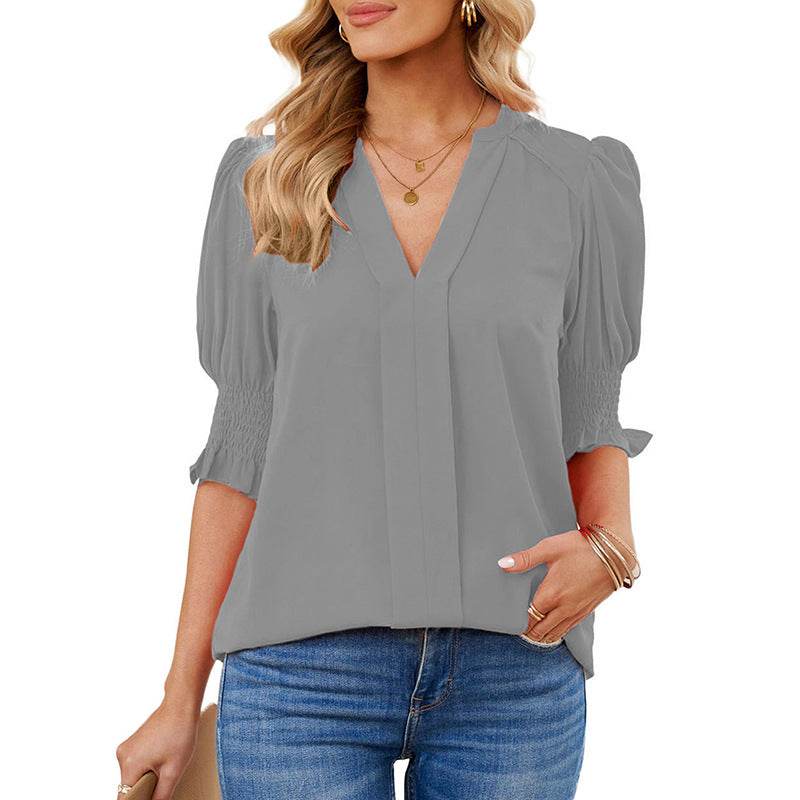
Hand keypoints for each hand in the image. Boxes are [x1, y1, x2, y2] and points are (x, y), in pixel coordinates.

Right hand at [115, 699, 198, 799]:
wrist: (180, 705)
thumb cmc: (180, 733)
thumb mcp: (174, 770)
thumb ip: (161, 795)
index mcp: (129, 765)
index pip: (125, 798)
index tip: (151, 798)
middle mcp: (122, 756)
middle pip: (128, 787)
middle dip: (143, 791)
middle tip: (162, 783)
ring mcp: (126, 748)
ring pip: (132, 775)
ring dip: (145, 778)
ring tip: (164, 767)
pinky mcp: (132, 742)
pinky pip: (135, 764)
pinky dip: (145, 768)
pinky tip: (161, 760)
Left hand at [498, 529, 616, 642]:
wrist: (615, 552)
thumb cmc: (580, 547)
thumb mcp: (549, 548)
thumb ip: (525, 559)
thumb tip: (502, 564)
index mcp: (551, 594)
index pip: (529, 617)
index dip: (519, 622)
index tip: (511, 623)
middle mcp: (564, 608)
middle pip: (541, 630)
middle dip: (529, 633)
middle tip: (518, 632)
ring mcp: (577, 611)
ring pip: (556, 633)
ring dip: (543, 636)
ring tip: (532, 635)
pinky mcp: (588, 610)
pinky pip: (569, 628)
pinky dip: (558, 632)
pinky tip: (553, 631)